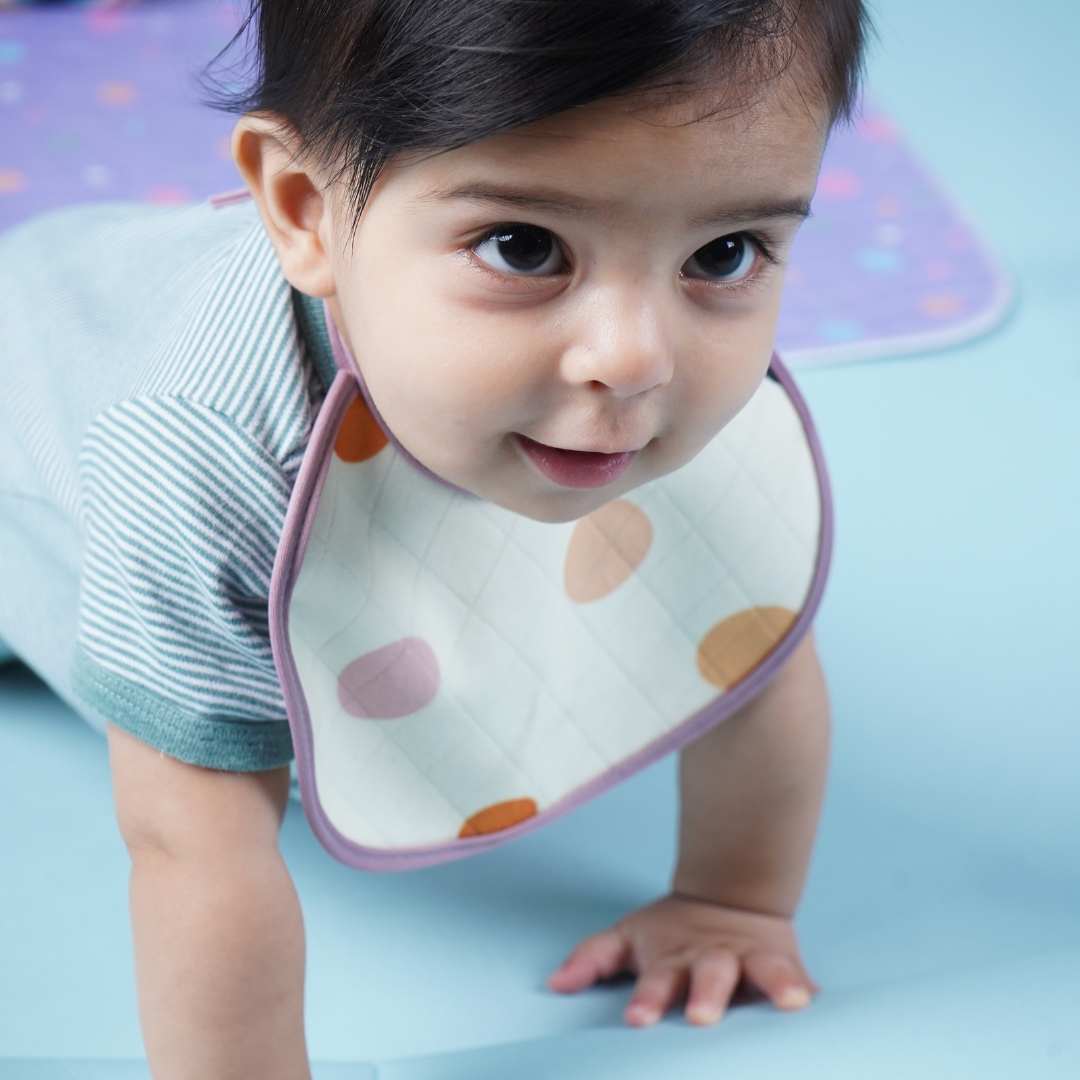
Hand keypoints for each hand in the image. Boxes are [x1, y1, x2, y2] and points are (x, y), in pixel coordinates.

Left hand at [546, 891, 820, 1027]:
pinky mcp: (781, 963)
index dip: (647, 999)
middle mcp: (710, 959)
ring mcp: (748, 960)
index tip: (637, 1020)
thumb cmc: (669, 934)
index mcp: (670, 959)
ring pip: (760, 969)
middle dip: (705, 995)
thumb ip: (592, 959)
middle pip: (708, 975)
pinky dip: (804, 984)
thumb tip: (555, 984)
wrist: (728, 898)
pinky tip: (816, 1000)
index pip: (655, 980)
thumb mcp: (628, 938)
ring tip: (789, 1001)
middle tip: (701, 1017)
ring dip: (772, 983)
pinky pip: (797, 973)